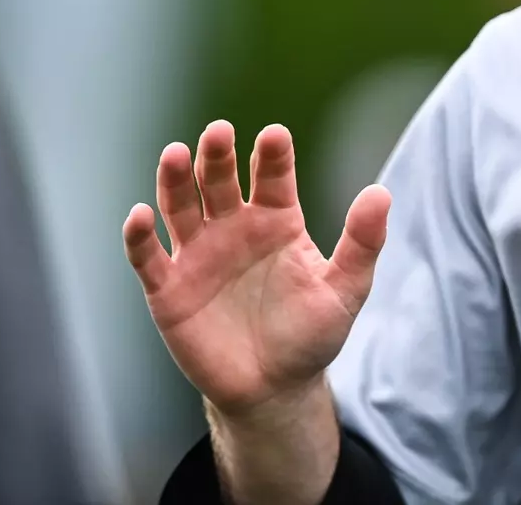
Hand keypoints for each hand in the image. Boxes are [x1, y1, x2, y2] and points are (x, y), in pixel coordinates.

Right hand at [123, 121, 390, 415]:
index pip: (273, 177)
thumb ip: (363, 243)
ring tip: (176, 154)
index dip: (273, 156)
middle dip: (218, 156)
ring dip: (175, 181)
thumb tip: (381, 192)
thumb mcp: (345, 289)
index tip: (275, 135)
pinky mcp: (168, 289)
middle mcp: (235, 228)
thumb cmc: (312, 334)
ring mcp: (198, 255)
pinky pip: (148, 257)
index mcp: (278, 220)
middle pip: (220, 181)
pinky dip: (139, 236)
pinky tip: (140, 215)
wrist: (274, 389)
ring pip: (180, 207)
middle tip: (218, 132)